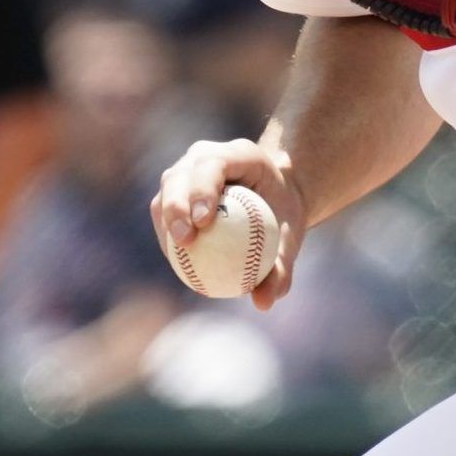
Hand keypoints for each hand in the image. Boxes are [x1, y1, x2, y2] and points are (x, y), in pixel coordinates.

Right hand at [151, 138, 307, 311]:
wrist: (275, 195)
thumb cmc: (284, 214)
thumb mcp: (291, 237)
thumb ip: (281, 266)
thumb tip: (263, 302)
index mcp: (240, 153)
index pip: (214, 164)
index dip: (203, 189)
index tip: (203, 222)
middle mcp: (207, 155)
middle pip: (180, 175)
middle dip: (176, 205)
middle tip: (184, 240)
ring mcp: (188, 169)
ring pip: (166, 190)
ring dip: (166, 220)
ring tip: (176, 251)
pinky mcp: (176, 187)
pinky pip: (164, 209)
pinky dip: (168, 232)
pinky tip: (176, 260)